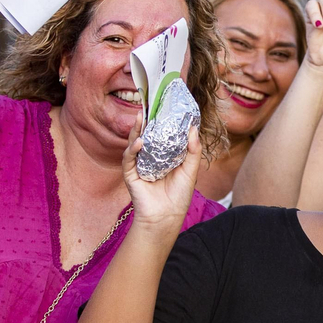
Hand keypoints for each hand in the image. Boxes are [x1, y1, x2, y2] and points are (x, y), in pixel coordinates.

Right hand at [122, 114, 203, 235]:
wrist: (167, 217)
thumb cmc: (179, 196)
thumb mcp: (190, 170)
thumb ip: (193, 150)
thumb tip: (193, 128)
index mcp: (164, 156)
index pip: (161, 135)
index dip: (162, 121)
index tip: (165, 106)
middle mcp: (150, 158)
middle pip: (146, 135)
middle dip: (146, 121)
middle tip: (148, 105)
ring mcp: (139, 165)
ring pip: (134, 143)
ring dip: (136, 130)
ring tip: (140, 117)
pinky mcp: (130, 175)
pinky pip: (129, 159)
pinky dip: (132, 149)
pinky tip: (139, 142)